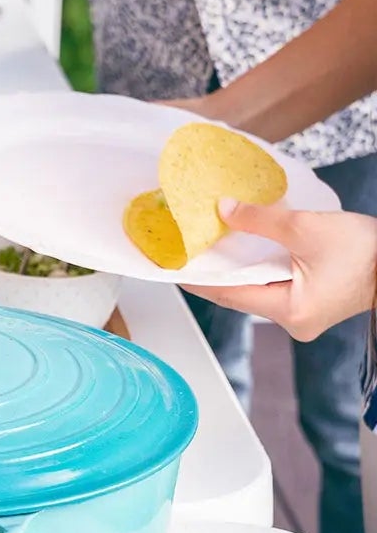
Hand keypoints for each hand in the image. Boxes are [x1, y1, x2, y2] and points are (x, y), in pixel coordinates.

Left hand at [185, 200, 376, 338]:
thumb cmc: (367, 249)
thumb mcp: (308, 228)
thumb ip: (262, 220)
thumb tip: (225, 210)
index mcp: (289, 311)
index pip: (229, 295)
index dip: (200, 280)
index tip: (174, 269)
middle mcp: (292, 322)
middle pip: (243, 296)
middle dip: (220, 275)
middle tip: (191, 257)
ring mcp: (304, 318)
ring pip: (261, 293)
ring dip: (243, 273)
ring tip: (215, 253)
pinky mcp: (314, 308)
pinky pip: (278, 290)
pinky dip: (264, 273)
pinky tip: (251, 257)